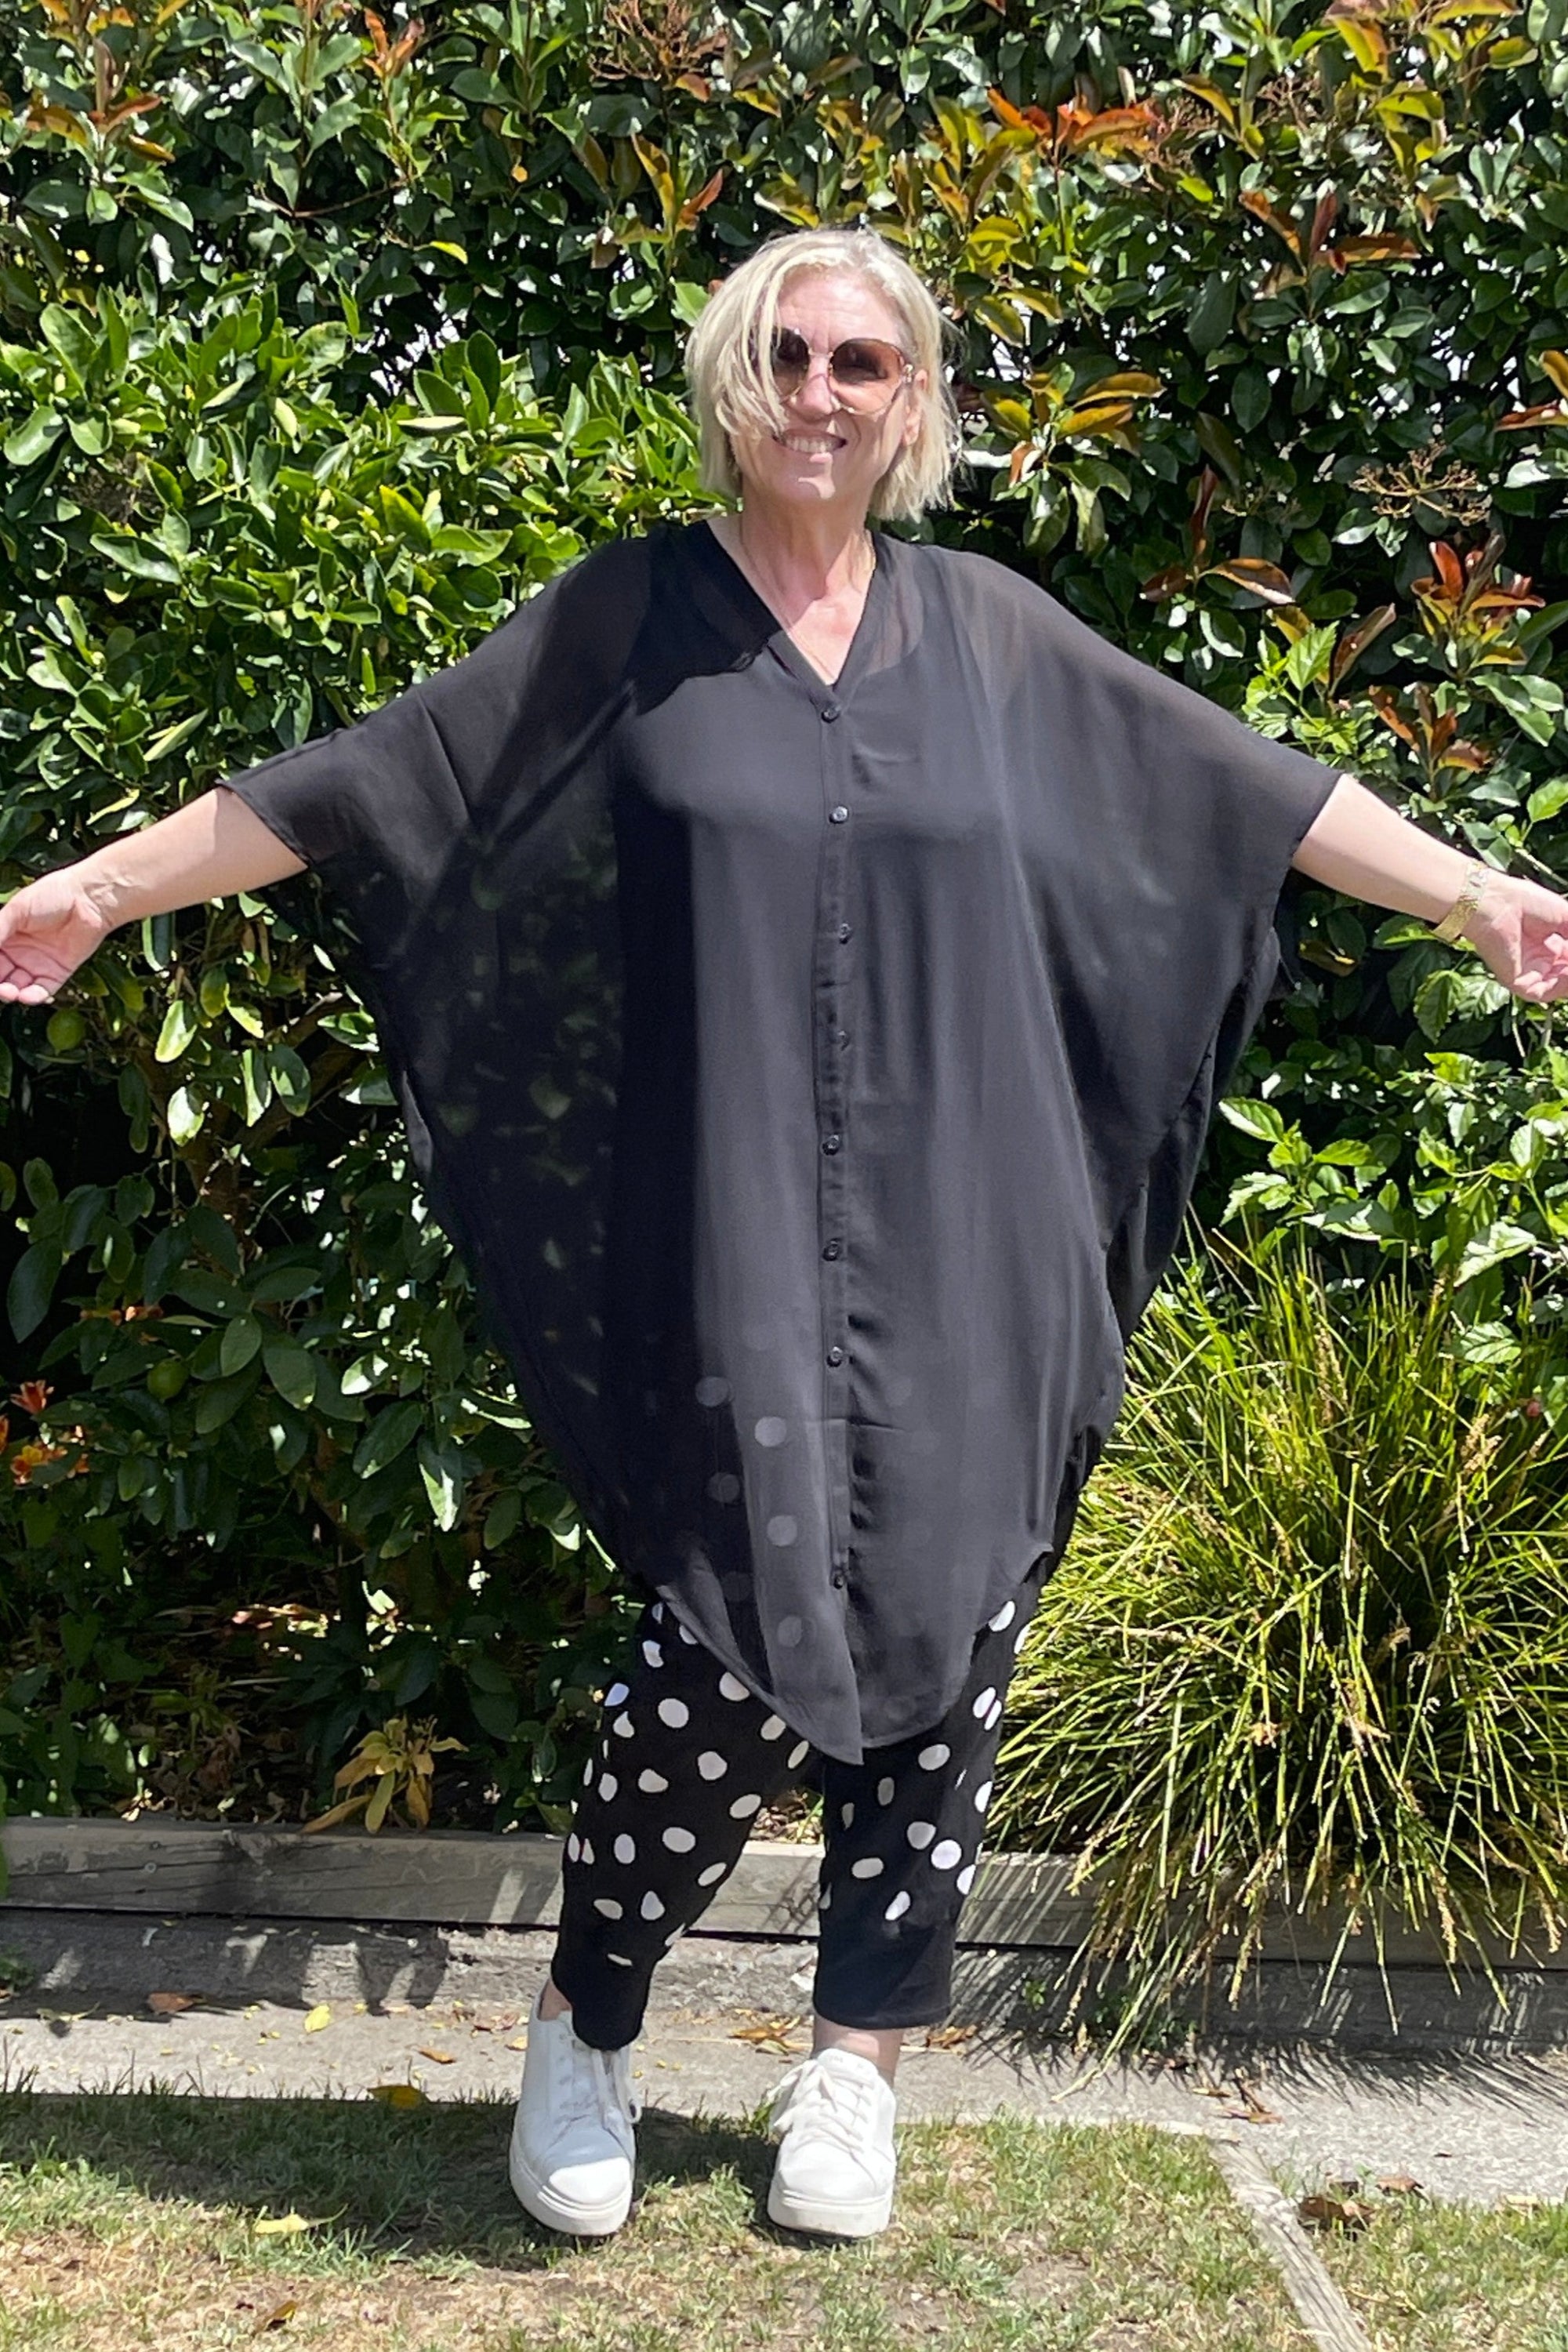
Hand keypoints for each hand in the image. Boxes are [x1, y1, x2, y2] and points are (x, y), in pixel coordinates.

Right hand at [0, 867, 113, 1004]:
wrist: (89, 900)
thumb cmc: (53, 895)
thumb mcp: (17, 910)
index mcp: (6, 935)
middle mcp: (20, 952)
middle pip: (0, 975)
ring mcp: (38, 964)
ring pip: (17, 987)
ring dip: (10, 993)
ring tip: (9, 992)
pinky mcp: (58, 973)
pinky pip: (41, 991)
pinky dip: (32, 997)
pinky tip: (25, 996)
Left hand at [1464, 873, 1567, 1003]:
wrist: (1498, 904)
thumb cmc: (1528, 902)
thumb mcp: (1567, 918)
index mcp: (1549, 942)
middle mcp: (1540, 959)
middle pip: (1567, 974)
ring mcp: (1528, 972)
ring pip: (1559, 986)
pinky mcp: (1516, 982)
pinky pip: (1543, 993)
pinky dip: (1561, 986)